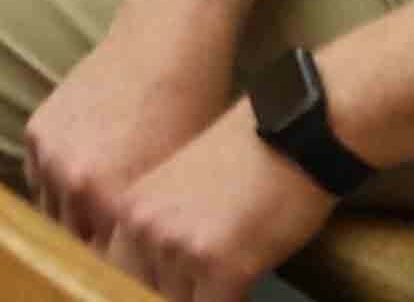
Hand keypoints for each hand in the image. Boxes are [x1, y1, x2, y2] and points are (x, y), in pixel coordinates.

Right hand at [27, 21, 239, 248]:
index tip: (128, 267)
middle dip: (93, 247)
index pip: (105, 264)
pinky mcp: (37, 131)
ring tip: (96, 215)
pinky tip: (81, 183)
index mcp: (115, 204)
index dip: (120, 269)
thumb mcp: (177, 181)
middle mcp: (76, 184)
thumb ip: (149, 228)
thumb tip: (142, 264)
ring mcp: (51, 155)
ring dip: (71, 218)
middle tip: (112, 245)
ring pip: (51, 213)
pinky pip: (38, 178)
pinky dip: (56, 186)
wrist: (165, 39)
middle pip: (73, 243)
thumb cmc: (190, 109)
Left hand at [95, 101, 335, 301]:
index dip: (140, 289)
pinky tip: (243, 288)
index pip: (114, 276)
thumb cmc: (249, 154)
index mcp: (126, 208)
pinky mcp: (222, 266)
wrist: (300, 127)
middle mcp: (142, 228)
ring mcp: (179, 248)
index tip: (162, 284)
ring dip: (201, 297)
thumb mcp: (180, 188)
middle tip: (196, 284)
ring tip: (223, 281)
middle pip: (137, 294)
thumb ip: (157, 231)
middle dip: (165, 295)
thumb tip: (155, 279)